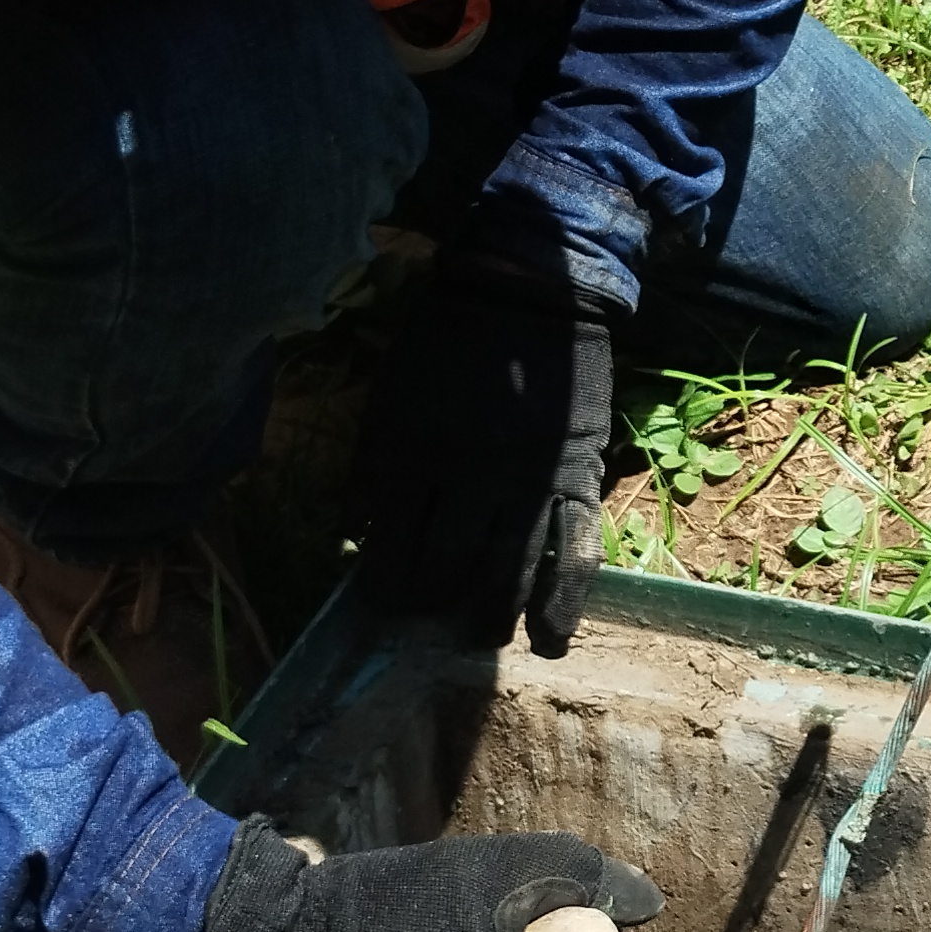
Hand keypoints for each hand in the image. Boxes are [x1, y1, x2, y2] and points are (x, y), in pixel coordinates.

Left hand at [347, 265, 614, 657]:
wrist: (529, 290)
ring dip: (488, 615)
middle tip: (425, 614)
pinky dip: (563, 602)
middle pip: (446, 567)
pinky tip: (549, 640)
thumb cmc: (446, 342)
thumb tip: (350, 539)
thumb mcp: (388, 395)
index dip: (383, 587)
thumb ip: (368, 470)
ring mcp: (532, 483)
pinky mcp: (580, 479)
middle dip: (430, 601)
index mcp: (416, 454)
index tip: (380, 603)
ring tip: (476, 636)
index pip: (392, 547)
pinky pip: (576, 553)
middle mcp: (473, 478)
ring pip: (508, 572)